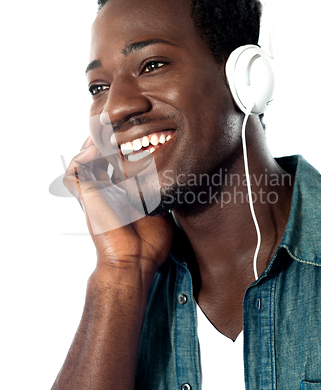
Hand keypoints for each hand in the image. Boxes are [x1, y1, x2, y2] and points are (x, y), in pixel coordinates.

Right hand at [63, 137, 172, 282]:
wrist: (136, 262)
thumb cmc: (151, 243)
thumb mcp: (163, 209)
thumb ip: (164, 191)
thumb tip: (177, 175)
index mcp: (122, 193)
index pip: (116, 162)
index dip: (122, 147)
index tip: (137, 133)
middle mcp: (106, 191)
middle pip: (98, 157)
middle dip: (107, 140)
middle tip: (120, 127)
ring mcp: (94, 194)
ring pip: (84, 160)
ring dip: (94, 144)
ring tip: (108, 133)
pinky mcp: (85, 198)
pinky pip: (74, 172)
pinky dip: (81, 158)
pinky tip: (98, 150)